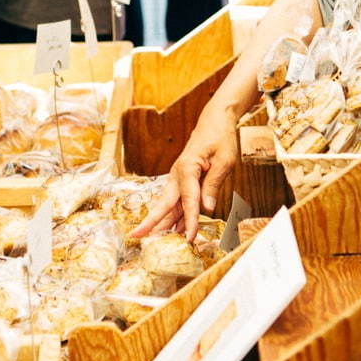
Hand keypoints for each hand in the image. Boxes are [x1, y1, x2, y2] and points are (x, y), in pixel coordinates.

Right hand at [131, 109, 238, 240]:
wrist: (215, 121)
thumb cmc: (220, 138)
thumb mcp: (224, 161)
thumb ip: (213, 185)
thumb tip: (206, 208)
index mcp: (187, 168)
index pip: (189, 201)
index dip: (191, 221)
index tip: (190, 238)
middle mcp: (178, 174)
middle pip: (164, 203)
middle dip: (151, 221)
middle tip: (136, 236)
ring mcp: (178, 178)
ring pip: (169, 204)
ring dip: (161, 222)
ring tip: (152, 240)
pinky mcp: (183, 180)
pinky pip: (177, 201)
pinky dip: (175, 215)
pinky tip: (174, 230)